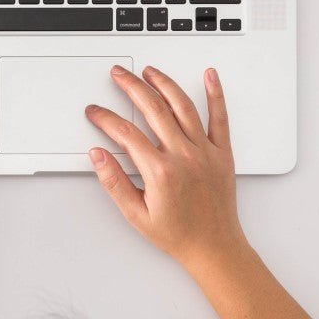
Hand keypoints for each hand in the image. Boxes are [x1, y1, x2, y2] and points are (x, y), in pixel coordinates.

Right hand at [85, 65, 243, 268]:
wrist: (214, 247)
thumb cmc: (178, 234)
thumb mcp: (136, 214)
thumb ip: (114, 181)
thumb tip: (98, 155)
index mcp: (160, 171)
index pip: (125, 133)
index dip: (105, 118)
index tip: (95, 111)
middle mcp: (184, 156)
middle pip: (153, 109)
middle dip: (131, 87)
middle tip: (119, 74)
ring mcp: (205, 152)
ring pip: (183, 106)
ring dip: (164, 84)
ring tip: (150, 71)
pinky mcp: (222, 153)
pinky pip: (220, 118)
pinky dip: (216, 94)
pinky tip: (210, 76)